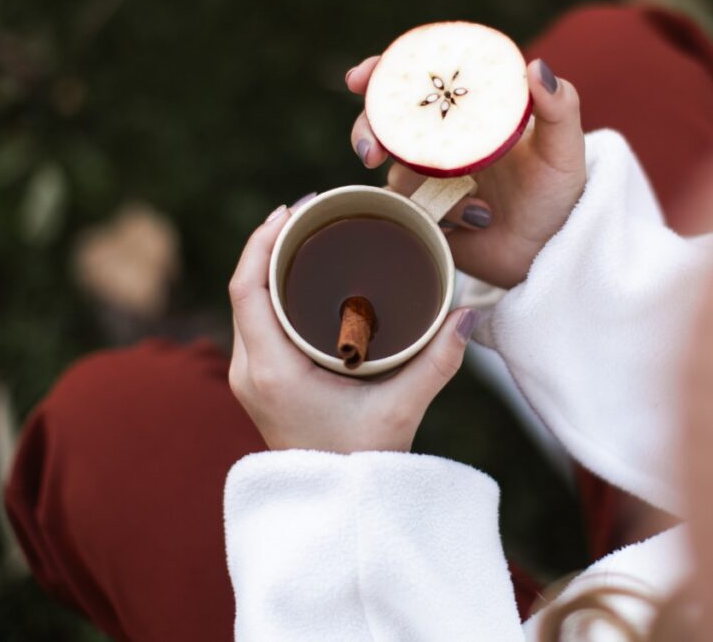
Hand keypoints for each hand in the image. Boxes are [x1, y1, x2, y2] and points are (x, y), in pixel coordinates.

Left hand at [228, 202, 478, 452]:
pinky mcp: (259, 381)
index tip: (293, 209)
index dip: (262, 241)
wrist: (336, 502)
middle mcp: (248, 370)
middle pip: (243, 288)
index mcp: (270, 370)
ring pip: (246, 304)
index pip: (246, 288)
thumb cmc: (362, 460)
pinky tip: (298, 276)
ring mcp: (249, 376)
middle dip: (269, 243)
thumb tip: (468, 314)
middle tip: (309, 212)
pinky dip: (270, 290)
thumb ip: (437, 363)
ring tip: (305, 235)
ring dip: (267, 265)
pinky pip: (253, 321)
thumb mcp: (401, 409)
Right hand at [347, 57, 585, 288]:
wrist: (550, 250)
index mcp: (465, 112)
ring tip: (482, 210)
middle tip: (371, 152)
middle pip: (384, 124)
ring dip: (433, 193)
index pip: (416, 81)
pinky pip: (410, 214)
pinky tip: (478, 222)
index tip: (360, 79)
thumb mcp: (564, 148)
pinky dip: (443, 218)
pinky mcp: (426, 218)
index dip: (381, 74)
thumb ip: (558, 106)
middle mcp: (440, 141)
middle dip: (367, 132)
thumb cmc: (557, 192)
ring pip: (398, 177)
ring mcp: (429, 181)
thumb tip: (535, 67)